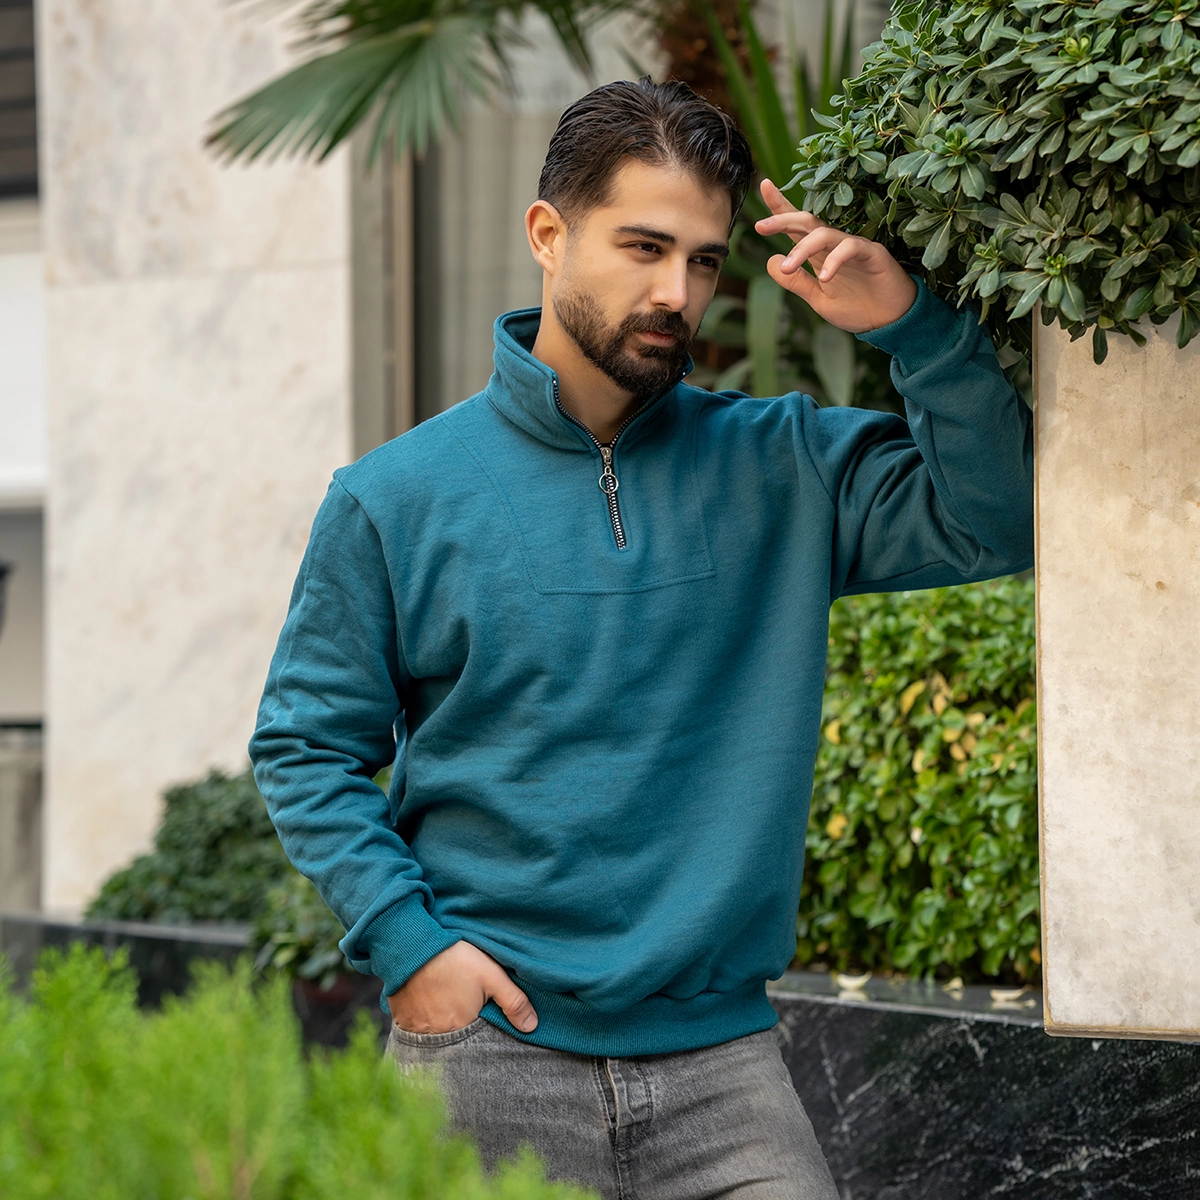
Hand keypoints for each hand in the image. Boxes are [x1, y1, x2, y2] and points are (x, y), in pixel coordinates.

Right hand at [387, 940, 537, 1033]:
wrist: (411, 944)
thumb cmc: (453, 958)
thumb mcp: (491, 975)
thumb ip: (514, 1002)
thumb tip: (532, 1027)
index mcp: (460, 1029)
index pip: (475, 1046)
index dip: (480, 1035)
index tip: (481, 1022)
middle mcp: (435, 1036)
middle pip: (453, 1042)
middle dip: (461, 1032)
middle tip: (462, 1011)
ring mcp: (414, 1029)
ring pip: (432, 1036)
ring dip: (440, 1026)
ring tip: (445, 1006)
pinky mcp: (399, 1017)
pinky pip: (413, 1028)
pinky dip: (421, 1020)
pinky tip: (427, 1003)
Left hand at [755, 179, 916, 332]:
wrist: (889, 321)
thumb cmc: (856, 307)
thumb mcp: (818, 299)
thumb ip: (796, 282)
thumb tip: (771, 261)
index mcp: (819, 253)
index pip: (797, 226)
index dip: (780, 207)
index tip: (764, 186)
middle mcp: (834, 244)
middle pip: (807, 222)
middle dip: (783, 219)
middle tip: (761, 225)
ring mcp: (854, 246)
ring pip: (824, 234)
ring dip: (802, 249)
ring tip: (788, 266)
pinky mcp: (872, 253)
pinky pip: (850, 249)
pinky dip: (834, 261)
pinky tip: (823, 278)